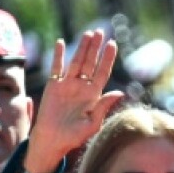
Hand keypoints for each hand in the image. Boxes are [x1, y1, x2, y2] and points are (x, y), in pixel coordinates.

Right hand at [23, 29, 124, 172]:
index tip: (113, 44)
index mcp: (94, 95)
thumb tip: (120, 92)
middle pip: (90, 63)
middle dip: (95, 48)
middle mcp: (82, 87)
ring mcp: (67, 85)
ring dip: (81, 48)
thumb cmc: (75, 136)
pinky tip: (61, 43)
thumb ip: (104, 107)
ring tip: (88, 34)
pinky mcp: (53, 86)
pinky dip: (58, 56)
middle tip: (101, 32)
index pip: (103, 72)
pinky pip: (56, 68)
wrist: (53, 140)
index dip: (107, 59)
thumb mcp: (92, 123)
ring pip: (76, 62)